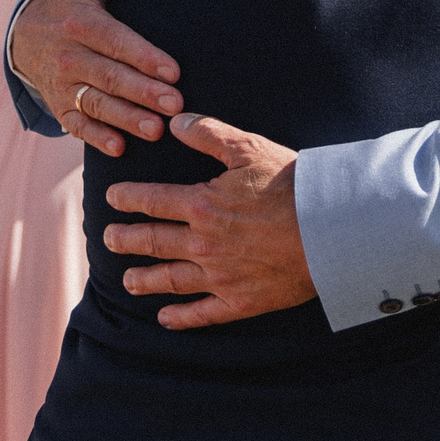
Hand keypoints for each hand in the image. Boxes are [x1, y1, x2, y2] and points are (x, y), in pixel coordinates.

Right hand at [8, 0, 181, 155]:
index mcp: (81, 24)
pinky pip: (77, 126)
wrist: (24, 35)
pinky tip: (119, 147)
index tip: (173, 71)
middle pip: (110, 77)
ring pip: (98, 104)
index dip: (144, 57)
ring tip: (156, 130)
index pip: (116, 42)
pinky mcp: (59, 107)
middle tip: (174, 105)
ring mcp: (63, 86)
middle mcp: (70, 57)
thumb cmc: (69, 5)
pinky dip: (96, 138)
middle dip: (144, 93)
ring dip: (127, 119)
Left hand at [104, 114, 313, 328]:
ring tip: (127, 281)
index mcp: (201, 205)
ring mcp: (219, 276)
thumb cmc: (292, 185)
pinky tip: (166, 318)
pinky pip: (202, 313)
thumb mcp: (249, 148)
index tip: (111, 198)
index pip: (152, 201)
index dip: (128, 198)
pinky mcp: (240, 301)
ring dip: (144, 279)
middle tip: (108, 239)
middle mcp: (202, 244)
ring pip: (170, 280)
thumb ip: (209, 134)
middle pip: (153, 242)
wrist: (330, 230)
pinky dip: (181, 317)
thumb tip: (176, 122)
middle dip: (126, 239)